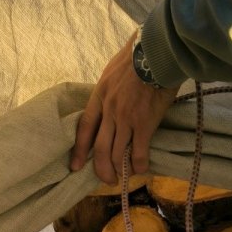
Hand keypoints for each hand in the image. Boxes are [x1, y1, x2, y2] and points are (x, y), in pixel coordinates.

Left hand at [70, 34, 178, 184]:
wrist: (156, 52)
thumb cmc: (137, 56)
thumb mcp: (112, 71)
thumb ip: (109, 89)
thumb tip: (109, 99)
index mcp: (100, 96)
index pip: (85, 128)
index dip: (79, 150)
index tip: (75, 166)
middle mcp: (109, 110)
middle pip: (99, 147)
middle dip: (101, 168)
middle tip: (106, 179)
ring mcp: (126, 119)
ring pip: (116, 153)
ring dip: (119, 170)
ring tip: (123, 177)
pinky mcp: (145, 124)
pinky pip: (137, 152)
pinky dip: (138, 164)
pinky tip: (140, 169)